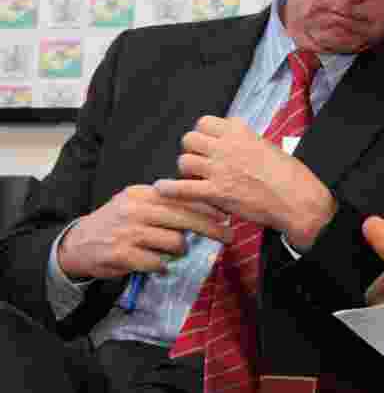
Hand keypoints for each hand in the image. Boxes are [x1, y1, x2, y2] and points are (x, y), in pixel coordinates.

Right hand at [57, 184, 232, 279]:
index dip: (208, 207)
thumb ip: (164, 204)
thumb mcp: (137, 204)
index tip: (226, 214)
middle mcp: (137, 210)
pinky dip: (162, 266)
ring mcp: (129, 232)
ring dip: (180, 249)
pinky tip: (160, 265)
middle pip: (185, 218)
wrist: (78, 243)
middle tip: (228, 236)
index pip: (183, 198)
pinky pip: (157, 262)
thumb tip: (204, 207)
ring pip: (174, 241)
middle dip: (211, 228)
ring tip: (176, 251)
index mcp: (143, 195)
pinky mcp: (122, 255)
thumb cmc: (116, 223)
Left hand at [154, 115, 336, 249]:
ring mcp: (220, 170)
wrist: (296, 198)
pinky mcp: (216, 192)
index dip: (203, 133)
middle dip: (191, 150)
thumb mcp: (267, 145)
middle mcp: (227, 147)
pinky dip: (170, 189)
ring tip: (193, 178)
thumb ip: (244, 139)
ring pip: (184, 161)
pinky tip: (162, 189)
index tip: (207, 144)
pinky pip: (182, 188)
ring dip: (186, 170)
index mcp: (240, 132)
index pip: (205, 122)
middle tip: (199, 162)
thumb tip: (231, 136)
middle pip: (189, 139)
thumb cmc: (288, 174)